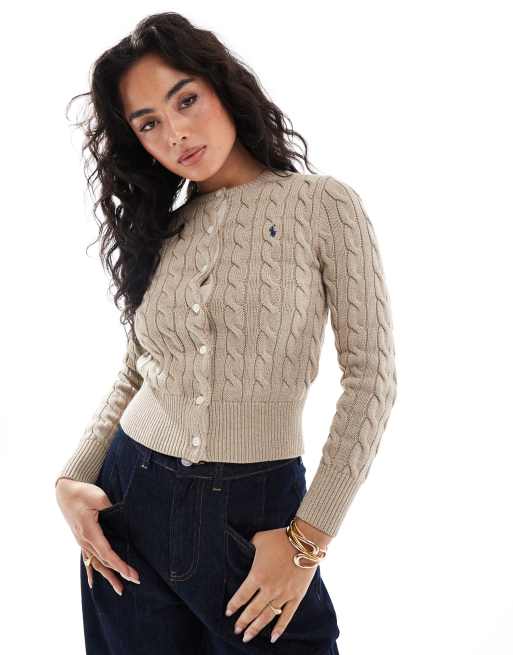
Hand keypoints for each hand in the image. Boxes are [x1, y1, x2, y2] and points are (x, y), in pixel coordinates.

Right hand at [55, 478, 139, 593]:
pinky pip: (88, 559)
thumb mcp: (99, 498)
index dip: (120, 565)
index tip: (131, 574)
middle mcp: (85, 540)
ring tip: (119, 589)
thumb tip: (123, 520)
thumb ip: (111, 510)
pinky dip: (92, 571)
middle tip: (136, 580)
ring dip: (108, 576)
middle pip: (104, 562)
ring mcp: (82, 541)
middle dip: (120, 572)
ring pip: (96, 563)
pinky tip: (93, 583)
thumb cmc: (83, 493)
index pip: (107, 554)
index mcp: (90, 532)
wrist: (65, 491)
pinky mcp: (81, 539)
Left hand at [224, 527, 316, 643]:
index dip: (233, 606)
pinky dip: (280, 628)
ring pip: (267, 616)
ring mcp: (283, 594)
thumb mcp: (259, 539)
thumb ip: (250, 547)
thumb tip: (245, 550)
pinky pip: (287, 616)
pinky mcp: (296, 596)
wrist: (305, 541)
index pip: (241, 596)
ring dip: (256, 628)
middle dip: (242, 622)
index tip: (228, 613)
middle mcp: (269, 589)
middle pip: (252, 610)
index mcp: (257, 575)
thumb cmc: (280, 538)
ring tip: (248, 637)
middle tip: (236, 631)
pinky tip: (273, 637)